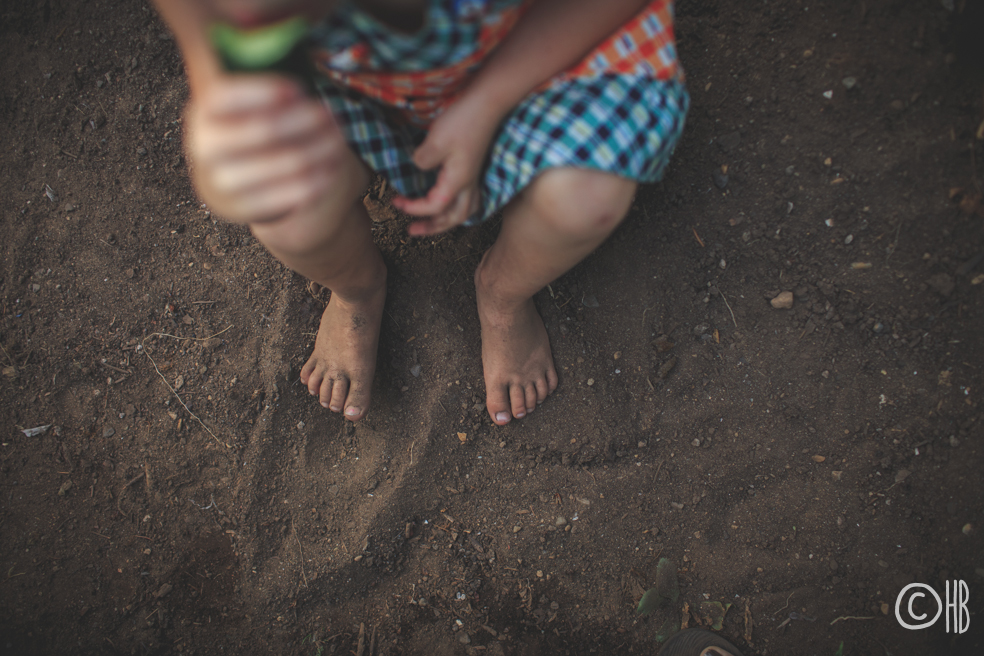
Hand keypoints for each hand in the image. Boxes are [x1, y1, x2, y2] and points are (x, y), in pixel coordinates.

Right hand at [184, 74, 345, 223]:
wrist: (238, 188)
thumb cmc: (253, 132)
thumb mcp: (251, 105)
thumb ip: (263, 80)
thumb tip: (269, 30)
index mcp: (202, 113)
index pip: (224, 97)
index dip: (262, 92)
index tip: (298, 89)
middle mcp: (203, 149)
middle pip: (259, 132)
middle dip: (302, 122)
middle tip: (332, 114)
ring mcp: (221, 184)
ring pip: (278, 166)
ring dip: (316, 150)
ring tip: (340, 139)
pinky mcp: (243, 212)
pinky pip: (286, 197)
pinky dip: (314, 181)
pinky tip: (332, 168)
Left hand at [392, 98, 499, 235]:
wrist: (488, 102)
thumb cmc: (463, 121)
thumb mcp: (436, 142)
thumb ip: (423, 160)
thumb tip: (418, 167)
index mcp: (458, 181)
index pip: (434, 206)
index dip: (414, 208)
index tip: (396, 202)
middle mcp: (469, 183)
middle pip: (454, 217)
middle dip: (433, 228)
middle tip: (413, 231)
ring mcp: (474, 176)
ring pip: (465, 210)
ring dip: (448, 220)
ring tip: (433, 224)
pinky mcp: (474, 167)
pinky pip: (469, 197)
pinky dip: (457, 206)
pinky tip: (449, 201)